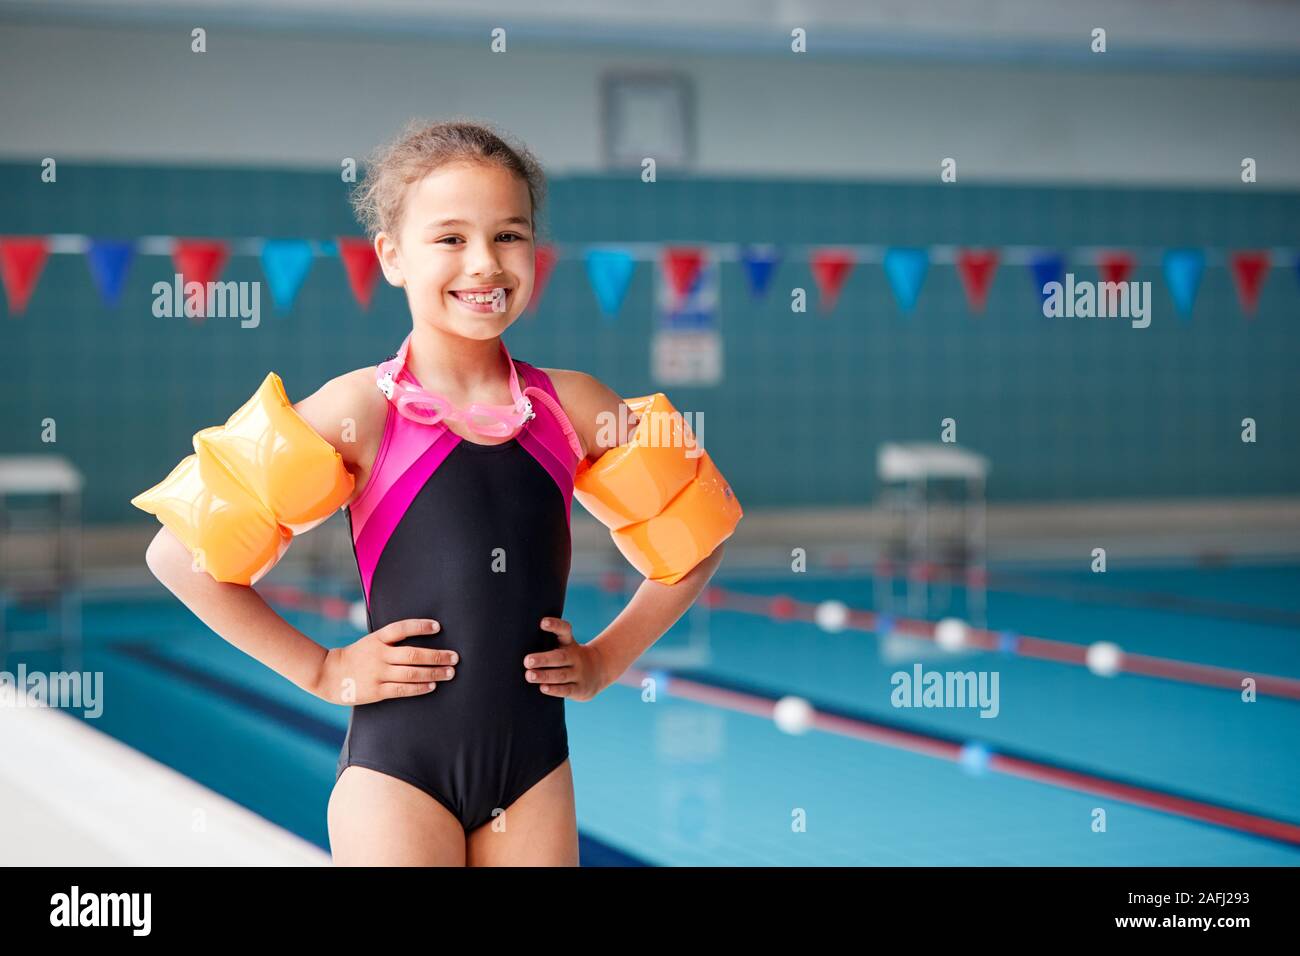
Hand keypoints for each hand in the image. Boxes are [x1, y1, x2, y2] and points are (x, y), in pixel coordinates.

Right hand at [315, 618, 456, 704]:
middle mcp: (379, 655)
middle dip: (437, 656)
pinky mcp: (377, 691)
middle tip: (454, 657)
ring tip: (450, 672)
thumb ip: (391, 640)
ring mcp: (378, 673)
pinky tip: (432, 685)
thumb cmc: (357, 656)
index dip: (419, 626)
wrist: (330, 675)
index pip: (401, 628)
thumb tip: (420, 637)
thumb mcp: (371, 641)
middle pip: (413, 654)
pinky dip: (419, 687)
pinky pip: (402, 689)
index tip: (437, 627)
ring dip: (433, 672)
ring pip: (411, 673)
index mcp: (377, 639)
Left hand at [524, 617, 606, 701]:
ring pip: (561, 674)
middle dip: (543, 659)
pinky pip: (566, 689)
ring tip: (529, 675)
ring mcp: (578, 673)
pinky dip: (555, 689)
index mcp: (569, 643)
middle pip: (559, 657)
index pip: (564, 630)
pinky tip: (543, 688)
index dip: (555, 625)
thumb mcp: (564, 646)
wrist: (598, 671)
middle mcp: (575, 656)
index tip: (542, 622)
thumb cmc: (570, 657)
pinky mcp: (579, 688)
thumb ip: (546, 643)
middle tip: (527, 660)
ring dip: (544, 675)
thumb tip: (515, 644)